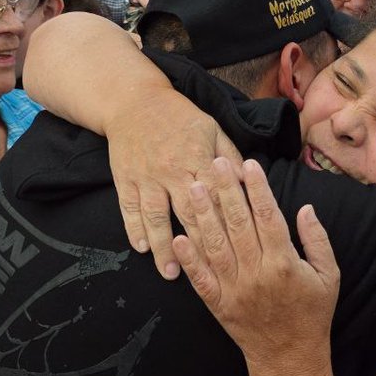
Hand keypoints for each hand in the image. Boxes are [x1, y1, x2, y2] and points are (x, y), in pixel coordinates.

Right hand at [105, 100, 243, 278]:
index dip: (225, 224)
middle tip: (208, 275)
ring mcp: (146, 176)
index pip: (215, 196)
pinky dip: (134, 229)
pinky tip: (142, 248)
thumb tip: (249, 183)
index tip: (237, 250)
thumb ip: (229, 157)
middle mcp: (172, 169)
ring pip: (155, 216)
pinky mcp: (125, 179)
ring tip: (169, 272)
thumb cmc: (180, 117)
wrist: (135, 100)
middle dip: (198, 245)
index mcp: (198, 157)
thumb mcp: (212, 129)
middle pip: (187, 212)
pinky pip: (129, 209)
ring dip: (163, 246)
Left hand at [172, 158, 338, 375]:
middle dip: (226, 190)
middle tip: (215, 162)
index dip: (256, 188)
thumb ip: (317, 240)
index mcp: (284, 263)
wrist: (289, 359)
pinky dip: (188, 258)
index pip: (267, 215)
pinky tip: (180, 236)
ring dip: (203, 215)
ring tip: (194, 188)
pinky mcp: (218, 304)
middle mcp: (256, 273)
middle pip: (237, 223)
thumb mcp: (329, 275)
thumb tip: (305, 208)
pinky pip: (200, 278)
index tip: (248, 164)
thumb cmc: (312, 314)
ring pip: (215, 244)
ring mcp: (234, 289)